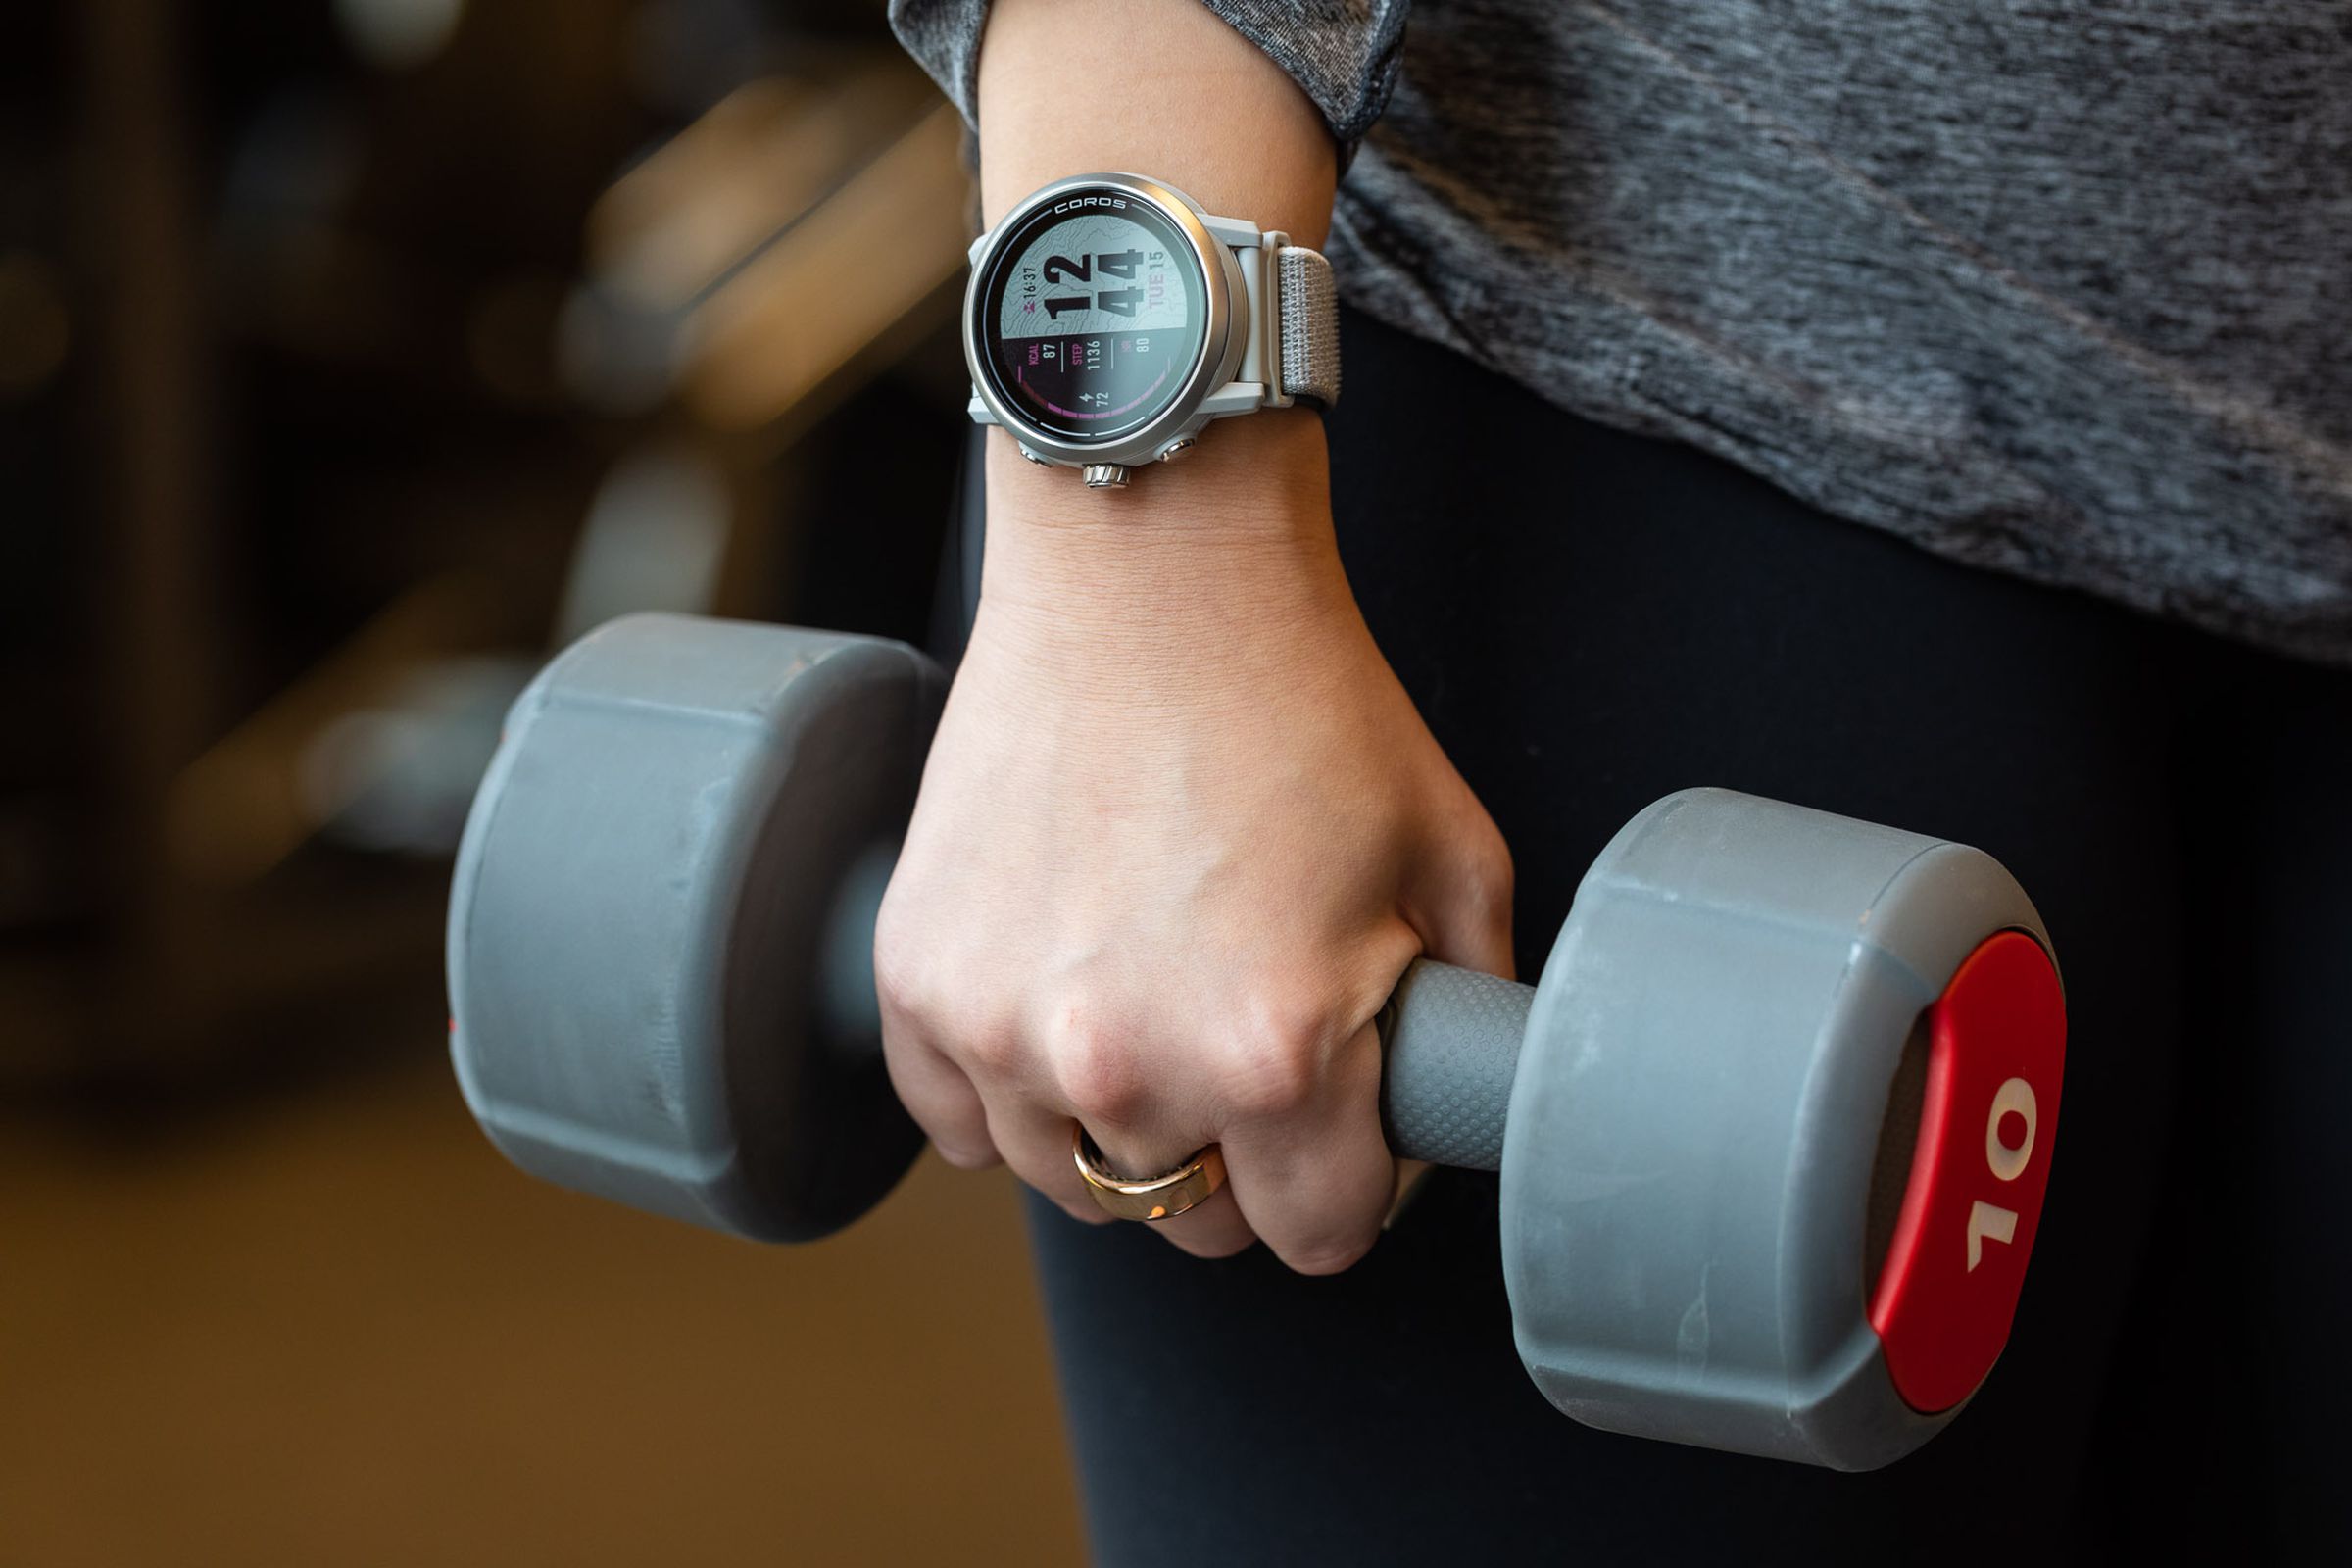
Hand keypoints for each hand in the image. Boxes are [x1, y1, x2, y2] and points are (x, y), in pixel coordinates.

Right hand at [873, 420, 1513, 1271]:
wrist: (1152, 574)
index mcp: (1274, 1053)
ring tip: (1152, 998)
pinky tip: (1059, 998)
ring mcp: (1002, 1026)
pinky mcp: (917, 979)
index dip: (1351, 1181)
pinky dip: (1005, 1086)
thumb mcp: (1455, 863)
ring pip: (1070, 1180)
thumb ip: (1465, 1021)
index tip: (1342, 1121)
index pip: (1317, 1235)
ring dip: (1117, 1123)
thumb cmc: (1303, 702)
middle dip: (1237, 1156)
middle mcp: (1127, 1065)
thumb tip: (1443, 1111)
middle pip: (1191, 1221)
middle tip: (1246, 1035)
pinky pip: (956, 1122)